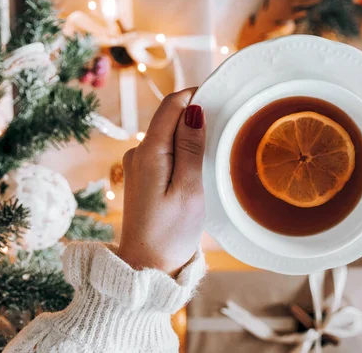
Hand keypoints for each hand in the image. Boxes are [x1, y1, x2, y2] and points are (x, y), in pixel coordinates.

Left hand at [118, 88, 205, 275]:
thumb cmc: (171, 233)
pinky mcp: (142, 176)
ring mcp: (138, 165)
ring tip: (214, 149)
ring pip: (167, 135)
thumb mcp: (188, 190)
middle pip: (168, 118)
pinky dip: (181, 151)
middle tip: (224, 126)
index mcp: (149, 152)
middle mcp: (138, 153)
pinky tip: (197, 166)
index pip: (170, 106)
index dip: (194, 95)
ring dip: (189, 135)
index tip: (219, 94)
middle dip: (194, 115)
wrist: (146, 266)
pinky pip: (164, 151)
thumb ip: (190, 148)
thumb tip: (193, 110)